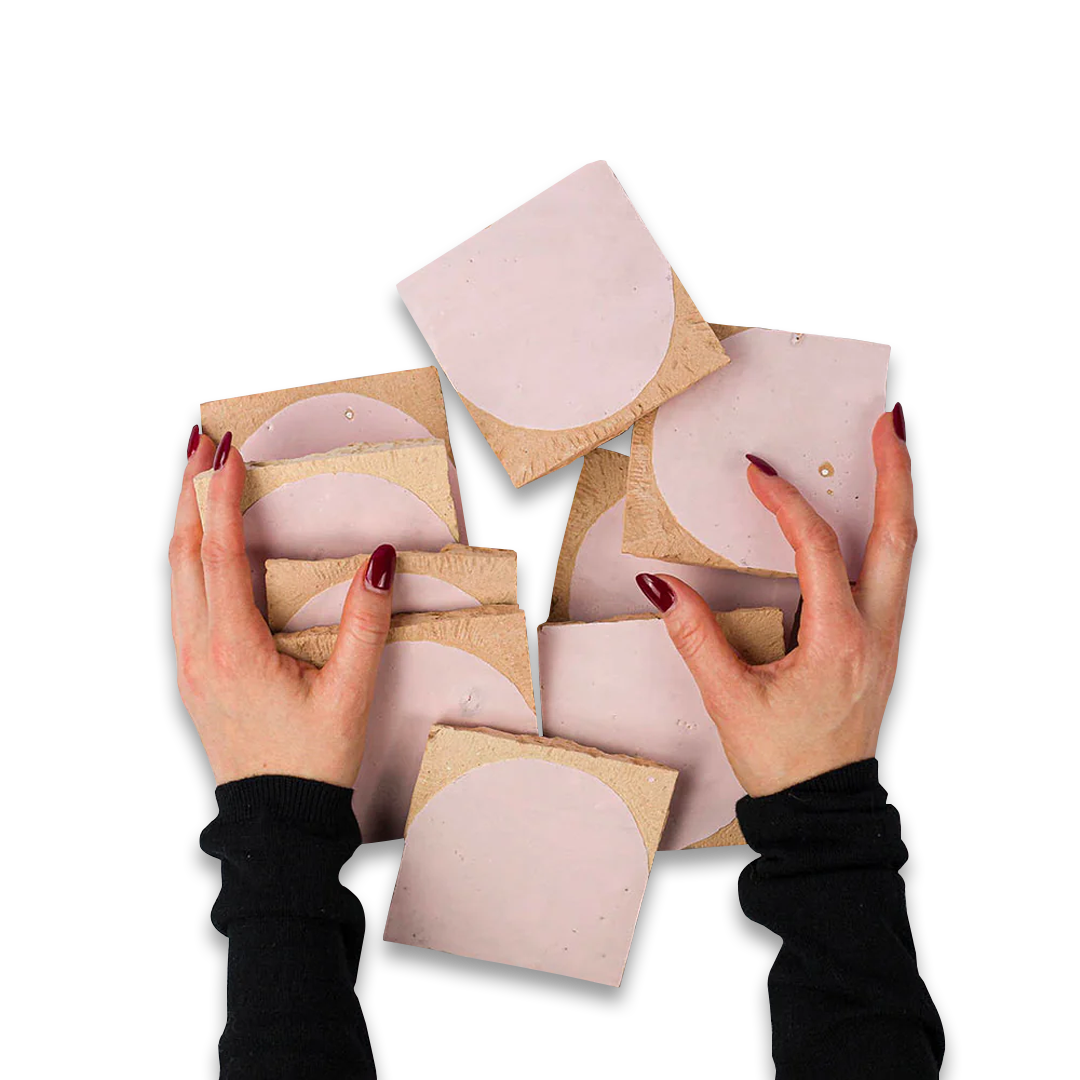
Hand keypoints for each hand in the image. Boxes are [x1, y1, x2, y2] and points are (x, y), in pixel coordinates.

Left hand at [169, 428, 396, 787]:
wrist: (275, 818)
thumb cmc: (310, 762)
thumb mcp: (351, 692)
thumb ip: (367, 623)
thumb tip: (379, 561)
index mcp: (234, 648)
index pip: (221, 552)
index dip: (221, 496)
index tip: (227, 452)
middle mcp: (200, 649)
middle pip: (184, 553)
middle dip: (191, 492)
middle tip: (202, 443)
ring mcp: (191, 662)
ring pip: (176, 575)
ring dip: (187, 522)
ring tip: (199, 481)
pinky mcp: (196, 671)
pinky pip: (182, 599)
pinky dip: (190, 557)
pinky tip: (205, 546)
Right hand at [636, 407, 913, 796]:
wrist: (824, 808)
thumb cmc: (786, 760)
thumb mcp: (730, 699)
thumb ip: (696, 637)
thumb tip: (662, 587)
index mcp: (840, 641)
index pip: (817, 550)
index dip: (786, 504)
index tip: (758, 472)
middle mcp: (876, 632)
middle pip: (899, 535)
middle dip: (896, 472)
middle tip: (887, 423)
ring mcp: (887, 638)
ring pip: (905, 553)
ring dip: (899, 499)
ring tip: (889, 454)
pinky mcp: (882, 646)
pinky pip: (894, 575)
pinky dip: (888, 535)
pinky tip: (870, 523)